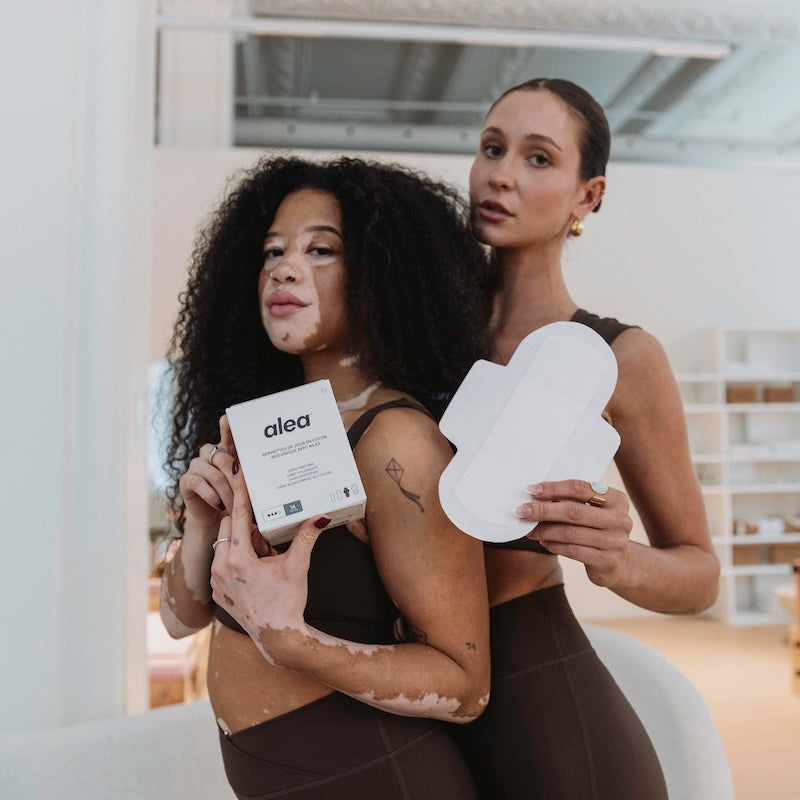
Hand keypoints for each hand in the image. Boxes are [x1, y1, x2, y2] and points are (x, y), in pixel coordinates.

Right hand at [177, 415, 237, 531]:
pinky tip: (219, 505)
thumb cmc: (232, 495)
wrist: (212, 515)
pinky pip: (200, 484)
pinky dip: (213, 497)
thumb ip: (246, 473)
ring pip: (214, 475)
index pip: (226, 432)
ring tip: (234, 506)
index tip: (229, 418)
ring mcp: (196, 465)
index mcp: (225, 450)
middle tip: (244, 494)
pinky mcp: (186, 480)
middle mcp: (209, 453)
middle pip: (223, 458)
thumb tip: (260, 472)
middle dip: (236, 478)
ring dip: (227, 493)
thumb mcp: (242, 483)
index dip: (227, 425)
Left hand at [210, 464, 330, 664]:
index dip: (239, 493)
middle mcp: (220, 568)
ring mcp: (216, 580)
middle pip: (229, 528)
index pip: (237, 516)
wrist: (278, 637)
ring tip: (264, 557)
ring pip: (225, 544)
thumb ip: (306, 537)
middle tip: (267, 540)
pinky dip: (236, 558)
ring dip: (241, 543)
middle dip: (247, 528)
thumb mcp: (297, 566)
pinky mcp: (216, 589)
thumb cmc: (286, 602)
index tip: (237, 474)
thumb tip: (320, 515)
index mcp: (238, 559)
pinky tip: (255, 569)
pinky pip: (221, 562)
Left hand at [515, 480, 632, 588]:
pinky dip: (554, 545)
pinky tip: (544, 542)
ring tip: (530, 530)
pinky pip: (573, 551)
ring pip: (570, 533)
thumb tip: (534, 497)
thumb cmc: (597, 530)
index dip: (553, 488)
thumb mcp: (591, 512)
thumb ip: (570, 502)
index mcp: (617, 499)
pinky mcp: (608, 561)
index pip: (580, 488)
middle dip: (544, 510)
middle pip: (574, 511)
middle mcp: (620, 519)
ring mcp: (616, 541)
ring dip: (545, 531)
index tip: (531, 490)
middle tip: (522, 511)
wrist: (620, 564)